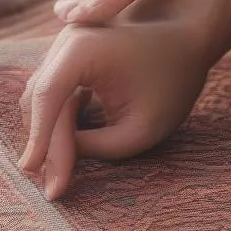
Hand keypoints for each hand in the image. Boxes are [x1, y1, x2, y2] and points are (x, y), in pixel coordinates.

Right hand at [18, 19, 211, 200]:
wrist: (189, 42)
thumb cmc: (173, 83)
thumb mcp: (141, 128)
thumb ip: (97, 147)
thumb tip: (59, 156)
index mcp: (82, 49)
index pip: (48, 100)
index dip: (41, 144)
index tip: (41, 180)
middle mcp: (66, 41)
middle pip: (41, 101)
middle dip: (46, 146)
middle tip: (53, 190)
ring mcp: (66, 45)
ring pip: (43, 98)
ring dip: (48, 135)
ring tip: (56, 175)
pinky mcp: (71, 56)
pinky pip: (55, 92)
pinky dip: (58, 121)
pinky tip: (65, 152)